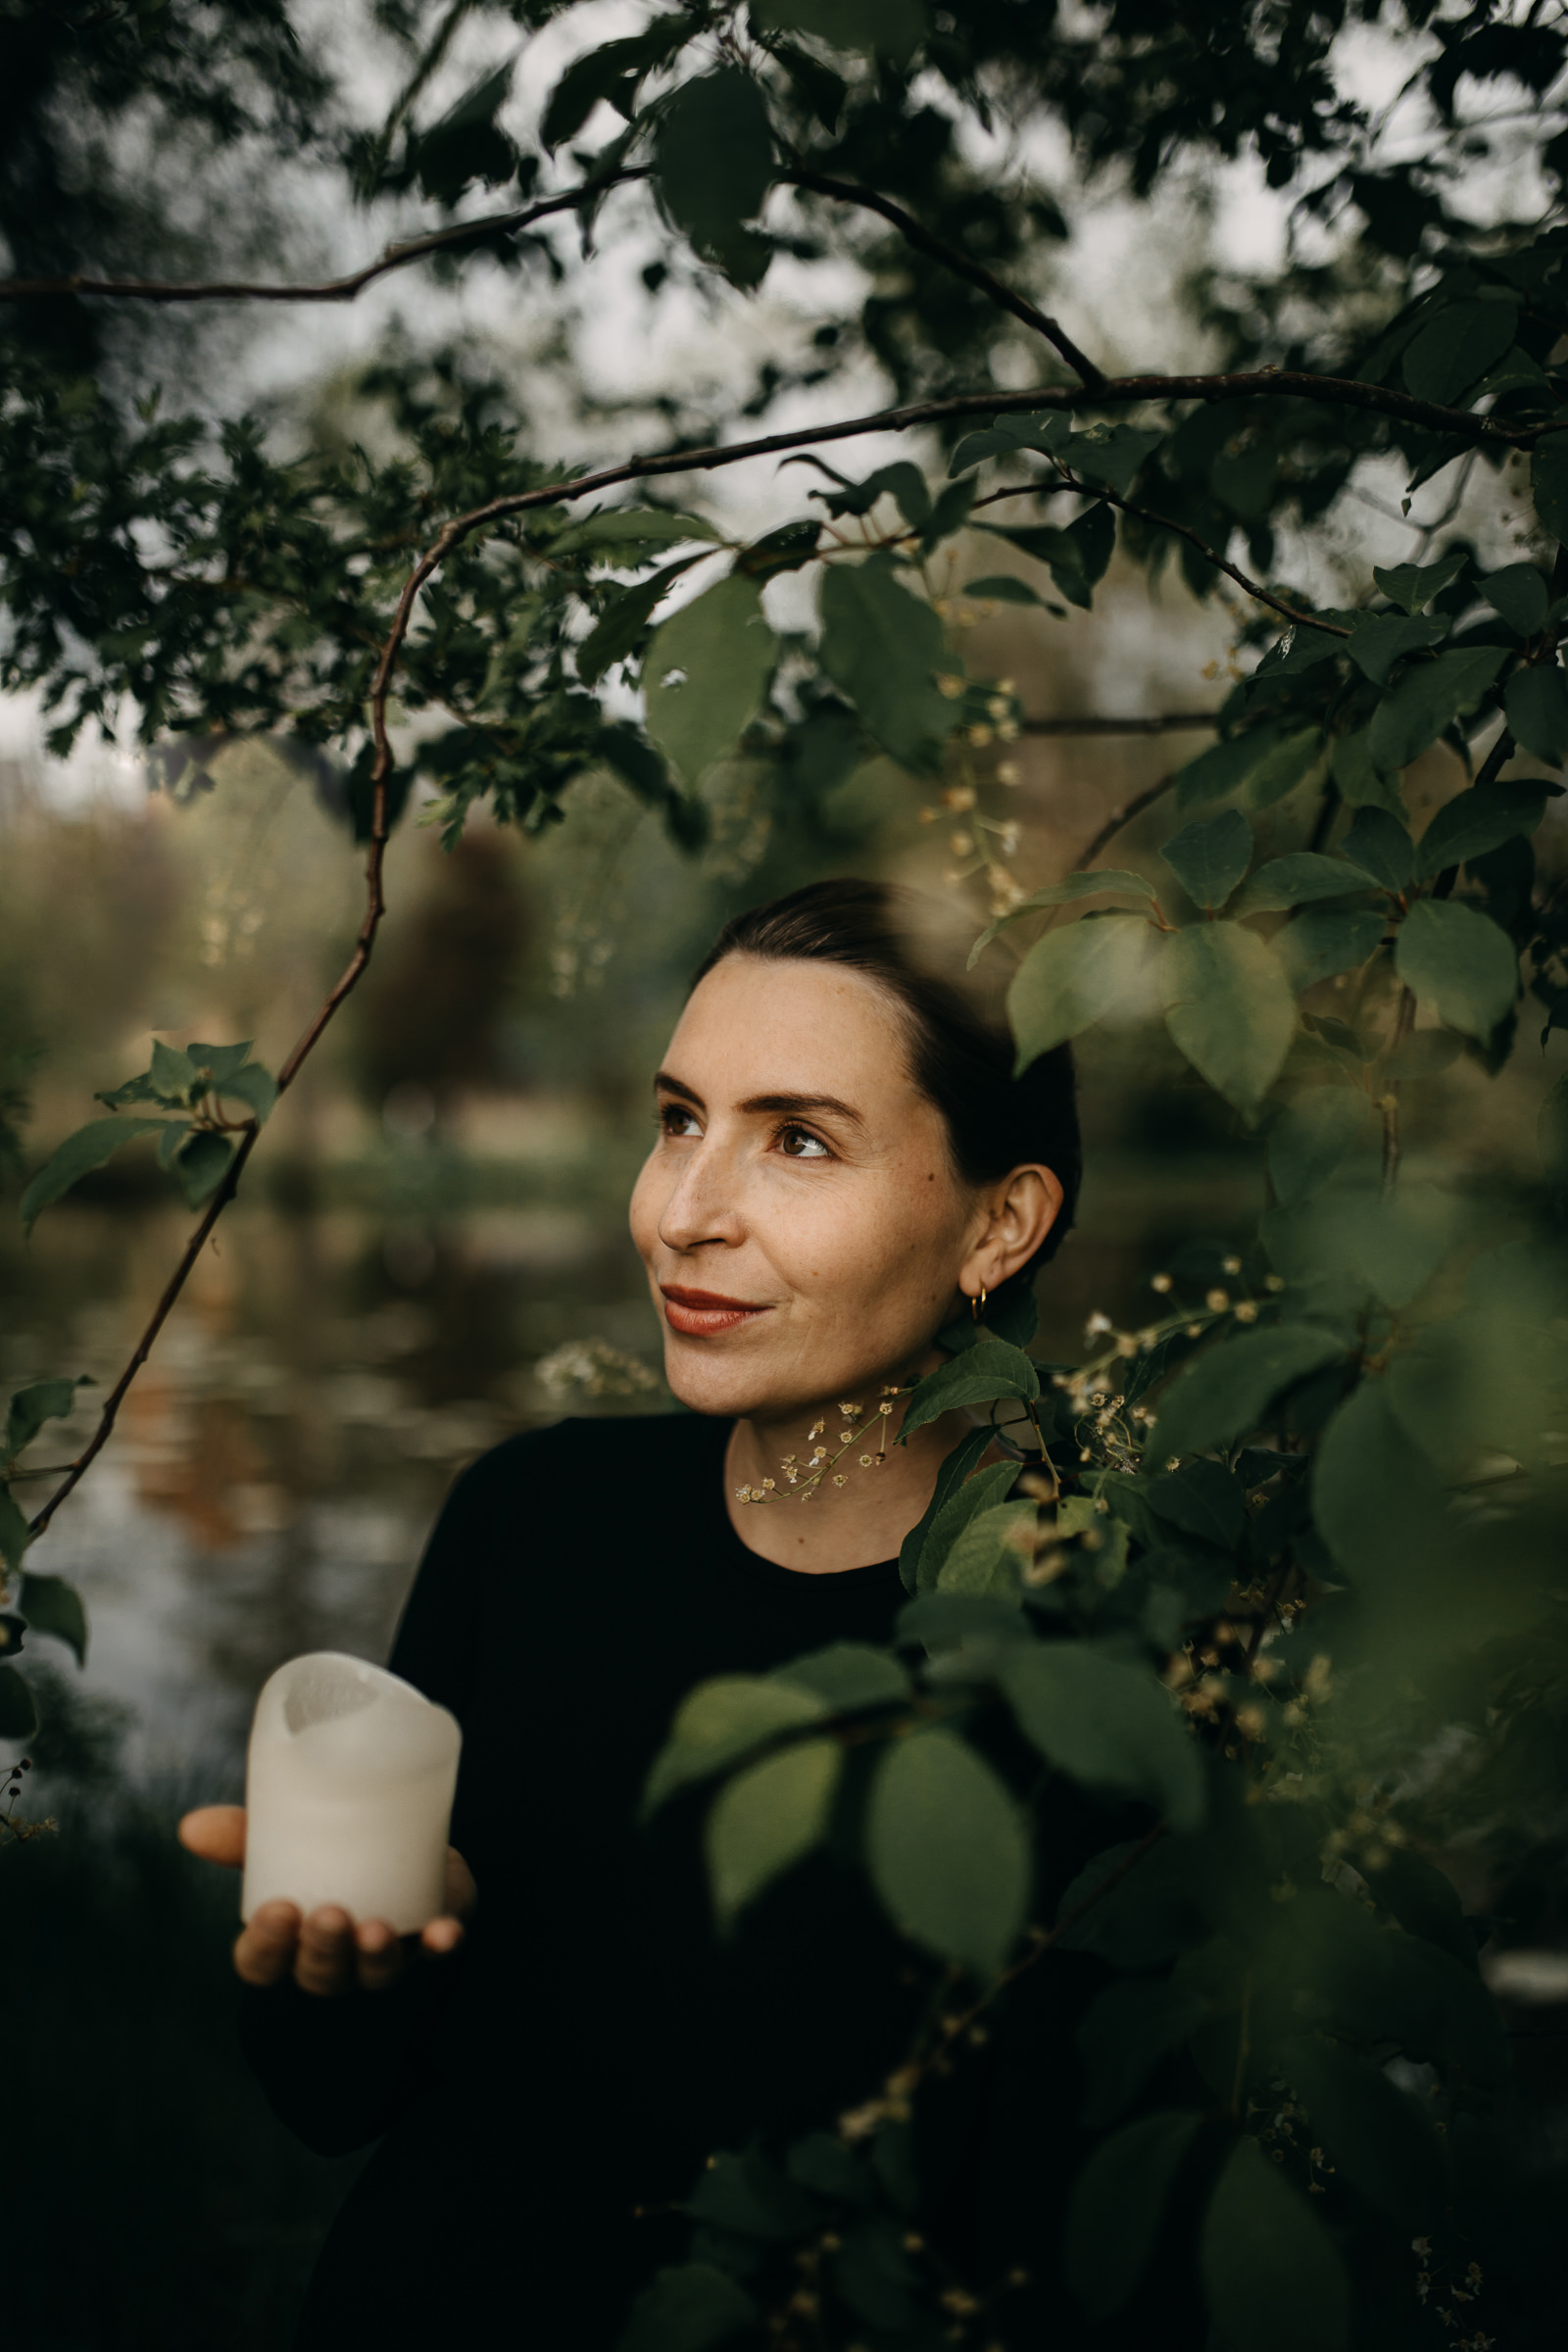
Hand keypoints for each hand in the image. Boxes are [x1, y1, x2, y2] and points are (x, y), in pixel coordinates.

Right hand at [178, 1805, 475, 1996]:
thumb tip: (191, 1826)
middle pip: (320, 1975)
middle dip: (322, 1951)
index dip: (266, 1947)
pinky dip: (441, 1944)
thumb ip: (244, 1834)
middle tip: (327, 1915)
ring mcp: (384, 1954)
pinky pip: (437, 1953)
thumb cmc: (331, 1848)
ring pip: (375, 1974)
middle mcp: (335, 1960)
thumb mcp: (288, 1837)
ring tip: (373, 1928)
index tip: (276, 1911)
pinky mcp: (430, 1936)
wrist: (406, 1838)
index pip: (263, 1964)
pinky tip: (445, 1933)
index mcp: (290, 1941)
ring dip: (374, 1956)